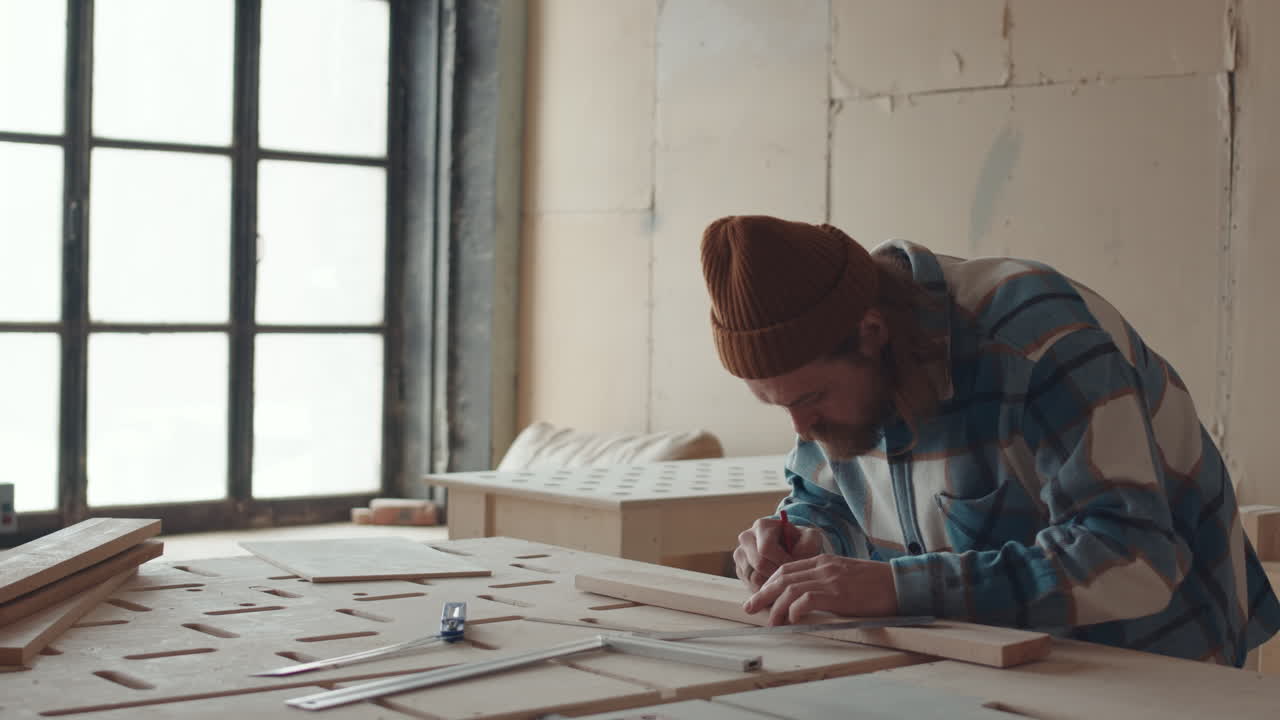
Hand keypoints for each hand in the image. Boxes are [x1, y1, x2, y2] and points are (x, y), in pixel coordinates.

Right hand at [733, 516, 823, 591]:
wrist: (790, 546)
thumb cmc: (801, 541)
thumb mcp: (811, 538)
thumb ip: (808, 545)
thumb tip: (794, 557)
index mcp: (762, 526)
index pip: (766, 548)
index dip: (783, 561)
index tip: (797, 567)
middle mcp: (747, 538)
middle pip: (758, 565)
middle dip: (778, 575)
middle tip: (793, 578)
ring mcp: (741, 555)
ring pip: (752, 578)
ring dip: (772, 584)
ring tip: (786, 583)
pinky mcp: (740, 569)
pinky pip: (750, 586)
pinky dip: (765, 590)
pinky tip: (778, 587)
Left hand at [743, 555, 897, 624]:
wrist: (901, 584)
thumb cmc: (876, 584)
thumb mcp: (845, 577)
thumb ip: (825, 582)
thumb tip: (805, 600)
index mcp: (823, 561)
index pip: (786, 569)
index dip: (768, 583)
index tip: (759, 596)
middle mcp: (823, 566)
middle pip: (782, 576)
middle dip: (762, 593)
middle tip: (750, 607)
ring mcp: (830, 578)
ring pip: (790, 588)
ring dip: (775, 606)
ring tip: (770, 621)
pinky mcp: (839, 593)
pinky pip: (807, 599)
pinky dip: (795, 609)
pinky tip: (791, 620)